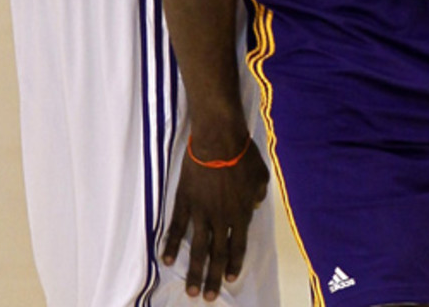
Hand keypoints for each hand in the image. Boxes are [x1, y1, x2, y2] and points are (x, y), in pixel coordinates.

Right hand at [163, 142, 269, 299]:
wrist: (219, 139)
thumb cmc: (243, 154)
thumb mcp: (261, 175)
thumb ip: (258, 195)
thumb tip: (254, 206)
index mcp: (240, 214)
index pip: (238, 246)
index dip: (235, 264)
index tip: (231, 279)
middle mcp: (221, 218)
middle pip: (217, 253)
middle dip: (213, 278)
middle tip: (207, 297)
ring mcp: (201, 211)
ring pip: (197, 248)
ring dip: (194, 271)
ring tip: (190, 291)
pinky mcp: (185, 201)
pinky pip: (178, 227)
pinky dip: (172, 245)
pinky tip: (167, 260)